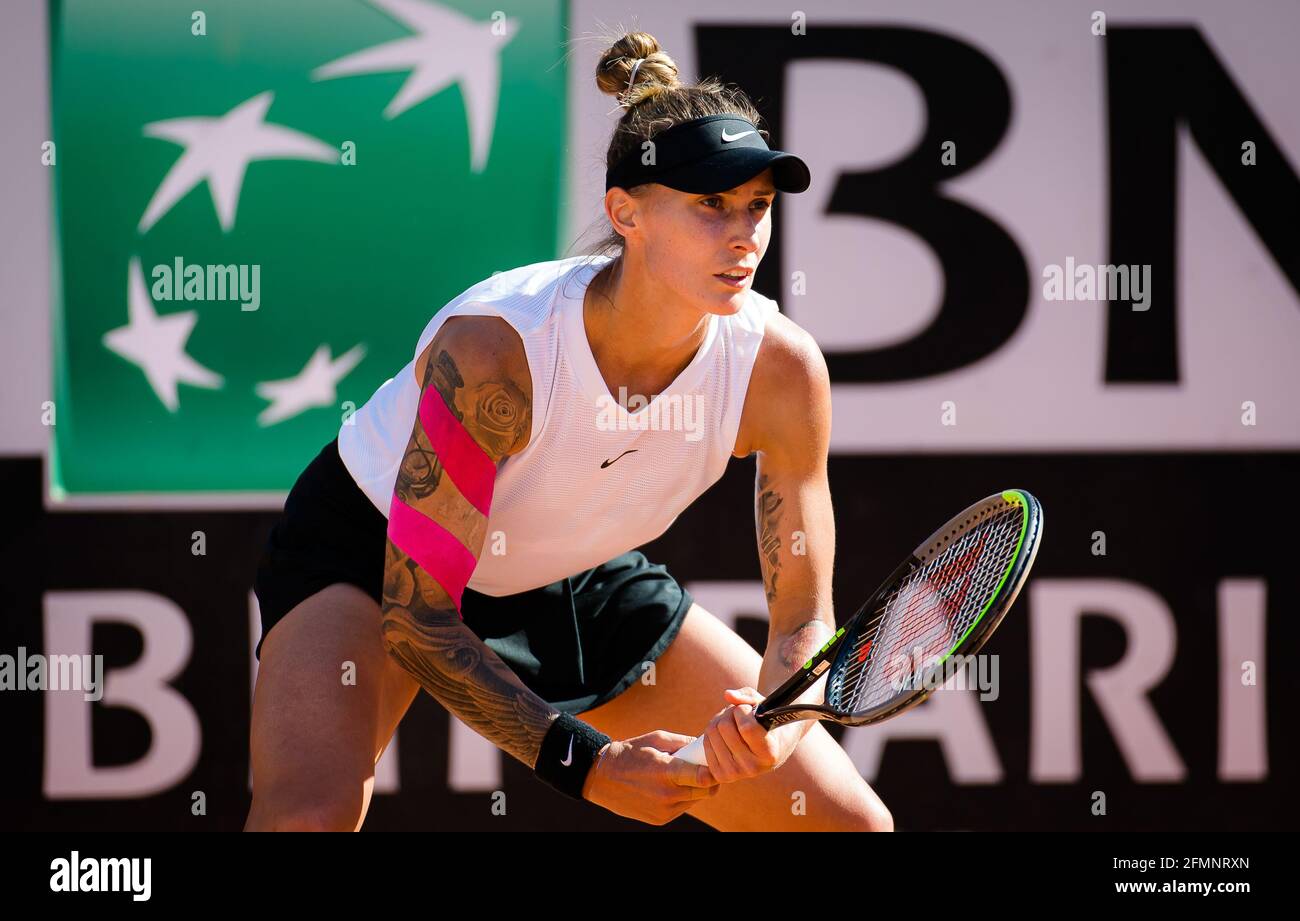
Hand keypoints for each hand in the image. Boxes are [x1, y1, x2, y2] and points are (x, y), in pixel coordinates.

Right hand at [581, 730, 719, 825]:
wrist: (601, 777)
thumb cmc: (630, 752)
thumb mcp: (656, 739)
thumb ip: (684, 743)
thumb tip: (705, 747)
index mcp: (665, 772)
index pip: (703, 778)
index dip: (714, 771)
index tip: (713, 762)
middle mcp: (666, 795)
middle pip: (706, 792)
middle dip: (710, 780)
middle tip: (703, 767)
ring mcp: (663, 811)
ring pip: (695, 800)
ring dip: (695, 788)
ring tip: (680, 775)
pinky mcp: (660, 820)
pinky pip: (682, 808)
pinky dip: (682, 797)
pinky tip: (668, 786)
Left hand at [697, 687, 802, 782]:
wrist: (772, 747)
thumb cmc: (768, 721)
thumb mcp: (763, 705)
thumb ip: (747, 696)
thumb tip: (727, 695)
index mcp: (769, 754)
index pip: (746, 727)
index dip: (743, 710)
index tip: (750, 709)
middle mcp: (753, 768)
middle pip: (724, 727)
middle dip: (729, 712)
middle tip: (739, 714)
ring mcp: (736, 774)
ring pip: (712, 733)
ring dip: (719, 720)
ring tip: (733, 724)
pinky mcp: (721, 776)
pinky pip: (705, 745)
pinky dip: (712, 734)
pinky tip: (724, 736)